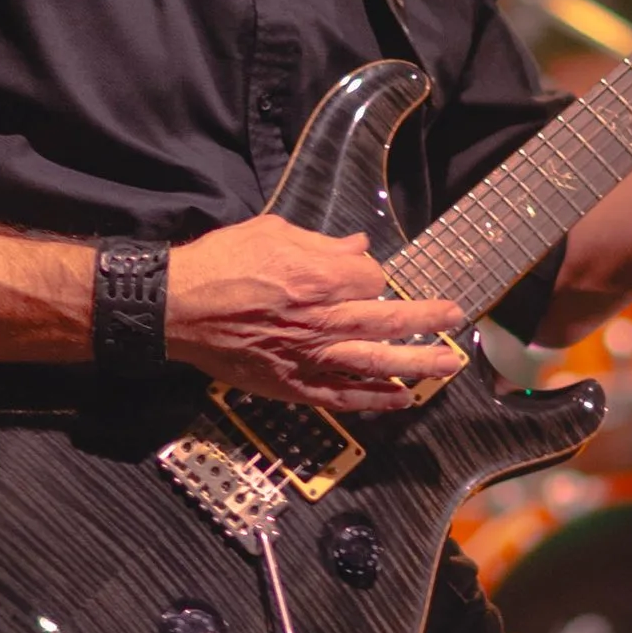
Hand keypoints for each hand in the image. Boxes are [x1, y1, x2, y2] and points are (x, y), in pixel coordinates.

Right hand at [166, 216, 466, 413]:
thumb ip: (320, 243)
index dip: (373, 274)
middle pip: (390, 319)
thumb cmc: (218, 264)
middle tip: (455, 317)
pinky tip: (401, 398)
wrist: (175, 308)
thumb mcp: (271, 233)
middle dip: (428, 317)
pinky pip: (342, 396)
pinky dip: (374, 399)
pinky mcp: (292, 384)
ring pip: (376, 363)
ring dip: (418, 364)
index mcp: (318, 278)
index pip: (372, 278)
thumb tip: (357, 247)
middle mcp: (322, 319)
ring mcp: (309, 356)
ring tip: (449, 365)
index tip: (363, 274)